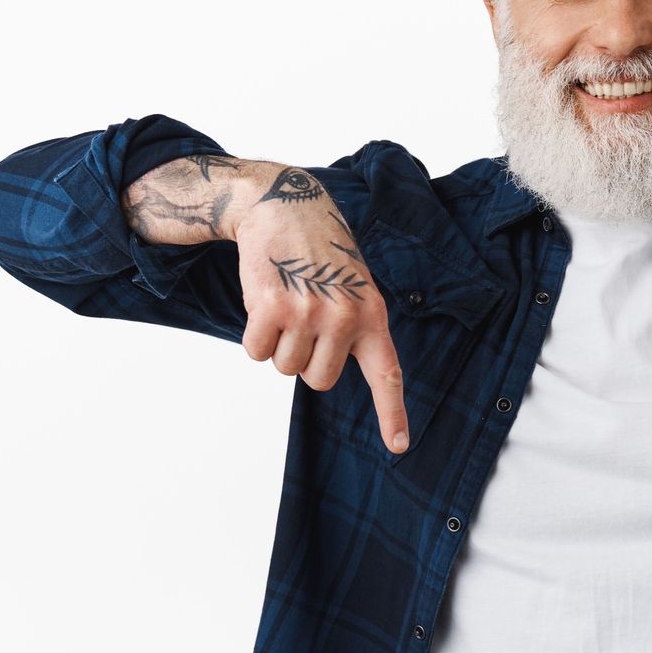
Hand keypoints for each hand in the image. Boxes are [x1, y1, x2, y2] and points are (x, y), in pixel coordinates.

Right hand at [230, 166, 409, 453]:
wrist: (287, 205)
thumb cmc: (321, 255)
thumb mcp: (354, 287)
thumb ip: (353, 329)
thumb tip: (327, 374)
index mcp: (372, 315)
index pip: (387, 374)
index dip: (392, 414)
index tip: (398, 447)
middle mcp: (344, 317)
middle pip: (318, 380)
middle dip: (304, 359)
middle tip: (304, 319)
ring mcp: (308, 313)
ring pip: (284, 367)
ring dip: (277, 344)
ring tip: (286, 303)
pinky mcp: (271, 307)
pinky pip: (255, 352)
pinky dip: (253, 335)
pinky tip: (265, 299)